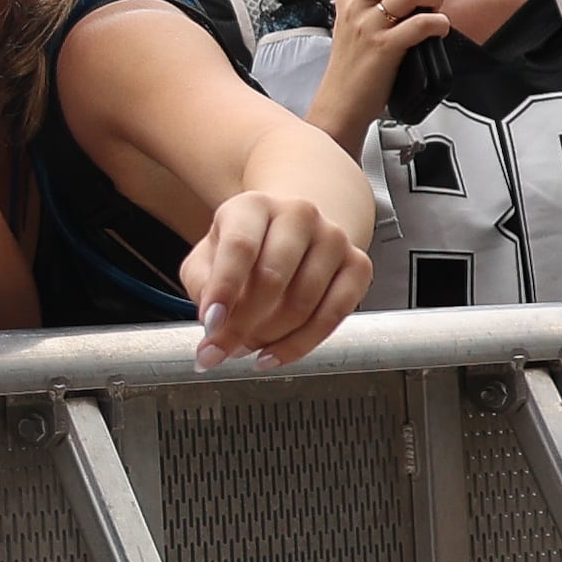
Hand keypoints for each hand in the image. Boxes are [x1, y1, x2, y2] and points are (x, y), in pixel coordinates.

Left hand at [182, 188, 374, 371]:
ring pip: (303, 303)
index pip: (240, 247)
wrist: (292, 233)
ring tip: (244, 348)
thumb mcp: (206, 259)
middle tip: (219, 350)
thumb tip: (214, 323)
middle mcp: (298, 215)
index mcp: (253, 206)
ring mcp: (333, 238)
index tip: (209, 326)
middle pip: (272, 278)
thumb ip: (202, 285)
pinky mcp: (358, 265)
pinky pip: (334, 316)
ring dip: (268, 337)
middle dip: (242, 325)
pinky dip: (300, 345)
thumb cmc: (243, 250)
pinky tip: (273, 355)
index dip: (224, 291)